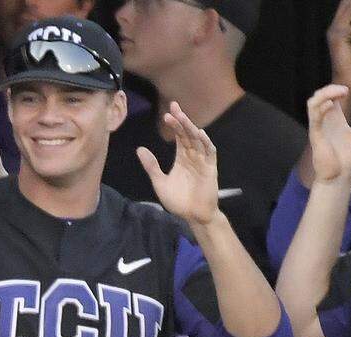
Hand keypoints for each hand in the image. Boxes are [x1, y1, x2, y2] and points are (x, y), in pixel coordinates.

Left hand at [138, 102, 219, 224]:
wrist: (193, 216)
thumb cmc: (178, 201)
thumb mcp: (160, 182)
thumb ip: (151, 166)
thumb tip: (139, 149)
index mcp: (182, 157)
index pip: (179, 135)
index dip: (174, 123)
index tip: (166, 112)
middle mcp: (193, 156)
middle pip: (187, 134)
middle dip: (181, 120)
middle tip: (173, 107)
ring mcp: (202, 161)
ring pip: (197, 140)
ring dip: (190, 128)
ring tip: (181, 117)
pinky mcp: (210, 169)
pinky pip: (210, 152)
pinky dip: (205, 142)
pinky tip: (199, 133)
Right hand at [307, 84, 350, 182]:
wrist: (343, 177)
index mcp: (337, 120)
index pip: (332, 98)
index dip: (336, 89)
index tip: (349, 89)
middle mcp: (326, 121)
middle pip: (319, 97)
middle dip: (329, 88)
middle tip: (345, 89)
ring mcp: (319, 127)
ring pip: (313, 103)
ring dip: (324, 94)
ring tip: (339, 92)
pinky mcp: (315, 135)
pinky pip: (314, 117)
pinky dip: (321, 108)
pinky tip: (332, 104)